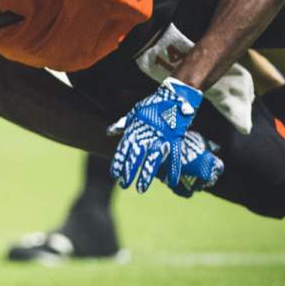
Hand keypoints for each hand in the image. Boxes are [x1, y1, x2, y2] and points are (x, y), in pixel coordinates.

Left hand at [108, 78, 217, 194]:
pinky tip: (173, 182)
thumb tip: (109, 131)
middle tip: (124, 185)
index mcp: (135, 130)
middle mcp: (146, 136)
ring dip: (146, 176)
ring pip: (152, 161)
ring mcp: (161, 139)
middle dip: (129, 172)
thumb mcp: (135, 112)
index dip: (119, 162)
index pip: (124, 149)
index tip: (114, 174)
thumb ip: (122, 124)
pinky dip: (174, 169)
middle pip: (135, 158)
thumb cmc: (153, 105)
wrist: (174, 96)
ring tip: (140, 189)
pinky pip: (174, 157)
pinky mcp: (175, 139)